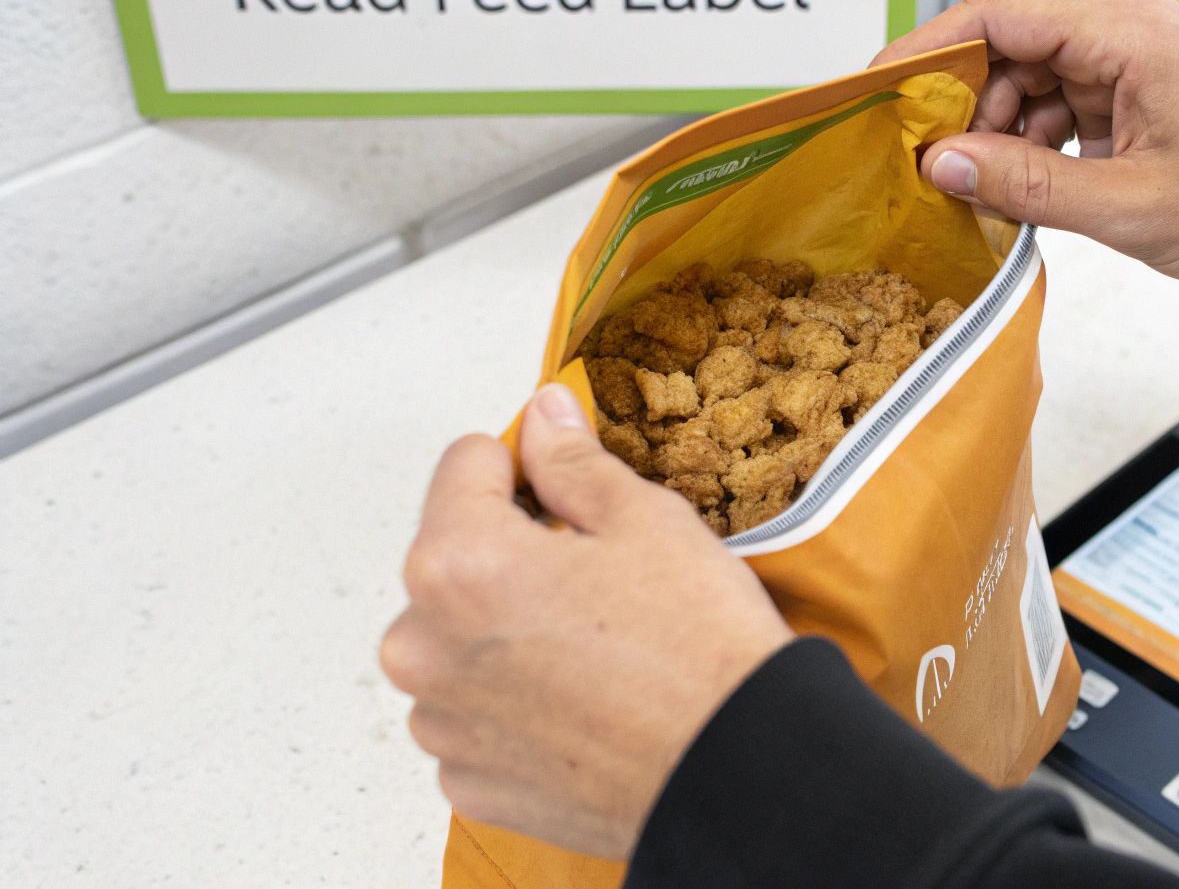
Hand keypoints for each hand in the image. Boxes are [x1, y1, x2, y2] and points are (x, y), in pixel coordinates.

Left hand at [379, 384, 792, 859]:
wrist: (738, 771)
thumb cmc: (697, 649)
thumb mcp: (645, 520)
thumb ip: (572, 461)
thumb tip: (543, 416)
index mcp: (456, 562)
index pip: (463, 466)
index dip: (526, 466)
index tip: (570, 491)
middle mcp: (423, 645)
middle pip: (455, 558)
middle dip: (513, 555)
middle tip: (598, 579)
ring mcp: (442, 721)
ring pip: (461, 640)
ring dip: (508, 632)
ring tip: (595, 648)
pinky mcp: (468, 780)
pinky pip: (476, 715)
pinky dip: (517, 703)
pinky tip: (584, 701)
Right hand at [875, 0, 1178, 284]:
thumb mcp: (1130, 209)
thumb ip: (1026, 187)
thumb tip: (942, 166)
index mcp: (1124, 35)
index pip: (996, 17)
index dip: (926, 52)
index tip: (878, 92)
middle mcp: (1123, 31)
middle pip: (1004, 47)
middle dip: (958, 106)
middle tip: (922, 166)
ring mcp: (1129, 59)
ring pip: (1027, 82)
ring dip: (996, 135)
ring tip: (978, 194)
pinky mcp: (1135, 91)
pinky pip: (1058, 105)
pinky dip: (1031, 146)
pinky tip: (1019, 191)